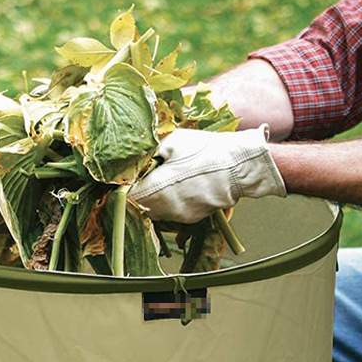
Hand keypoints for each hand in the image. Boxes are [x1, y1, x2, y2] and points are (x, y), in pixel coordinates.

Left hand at [129, 124, 286, 223]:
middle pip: (138, 207)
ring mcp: (178, 216)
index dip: (122, 188)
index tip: (122, 179)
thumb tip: (129, 161)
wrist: (239, 167)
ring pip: (154, 212)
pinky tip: (178, 186)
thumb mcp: (172, 142)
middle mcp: (164, 209)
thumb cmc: (205, 150)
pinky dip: (169, 202)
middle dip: (136, 194)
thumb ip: (147, 153)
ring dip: (152, 199)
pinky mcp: (190, 218)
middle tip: (140, 176)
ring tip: (162, 179)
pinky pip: (171, 213)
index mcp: (155, 189)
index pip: (126, 198)